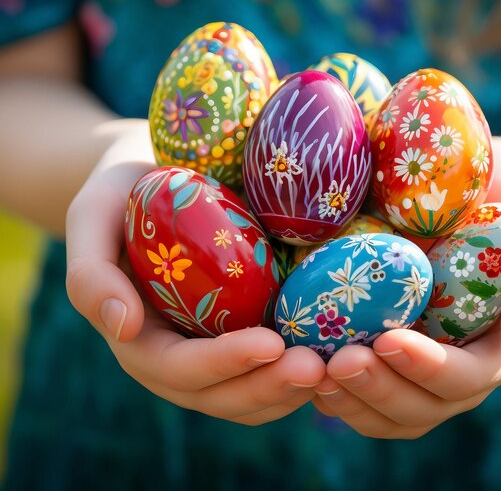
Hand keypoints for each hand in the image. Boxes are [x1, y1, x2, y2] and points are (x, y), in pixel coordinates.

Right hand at [65, 123, 325, 424]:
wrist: (153, 180)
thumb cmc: (121, 194)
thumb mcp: (92, 217)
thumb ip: (91, 272)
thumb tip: (124, 326)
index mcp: (140, 338)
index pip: (181, 368)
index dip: (225, 364)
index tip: (272, 344)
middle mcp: (178, 353)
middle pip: (222, 395)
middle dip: (268, 387)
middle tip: (317, 368)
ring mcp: (211, 346)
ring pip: (250, 394)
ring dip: (291, 390)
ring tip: (335, 368)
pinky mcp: (239, 329)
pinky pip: (269, 366)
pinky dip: (298, 371)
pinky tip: (333, 352)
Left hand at [312, 136, 500, 437]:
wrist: (484, 192)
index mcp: (495, 345)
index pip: (467, 376)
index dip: (428, 369)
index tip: (387, 339)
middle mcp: (456, 366)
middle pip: (422, 407)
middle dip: (379, 390)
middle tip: (338, 363)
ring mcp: (419, 365)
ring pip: (388, 412)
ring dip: (350, 401)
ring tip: (311, 372)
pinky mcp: (387, 353)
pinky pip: (362, 392)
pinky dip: (334, 390)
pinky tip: (304, 366)